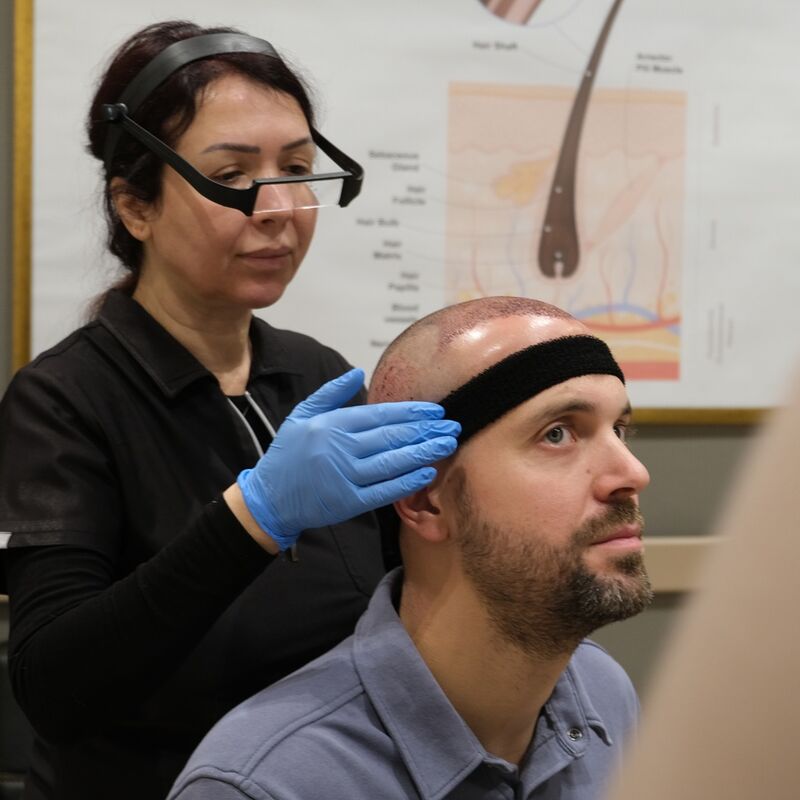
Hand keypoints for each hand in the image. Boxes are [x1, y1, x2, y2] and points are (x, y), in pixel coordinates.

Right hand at [237, 368, 459, 549]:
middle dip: (425, 430)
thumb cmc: (288, 454)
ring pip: (392, 462)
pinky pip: (383, 490)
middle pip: (392, 437)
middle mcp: (340, 448)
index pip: (380, 415)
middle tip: (452, 426)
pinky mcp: (347, 502)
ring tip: (446, 445)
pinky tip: (426, 472)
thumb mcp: (302, 415)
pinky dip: (406, 482)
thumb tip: (358, 372)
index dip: (411, 412)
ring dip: (423, 452)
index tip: (435, 411)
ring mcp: (344, 477)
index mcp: (332, 424)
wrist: (269, 497)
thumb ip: (331, 393)